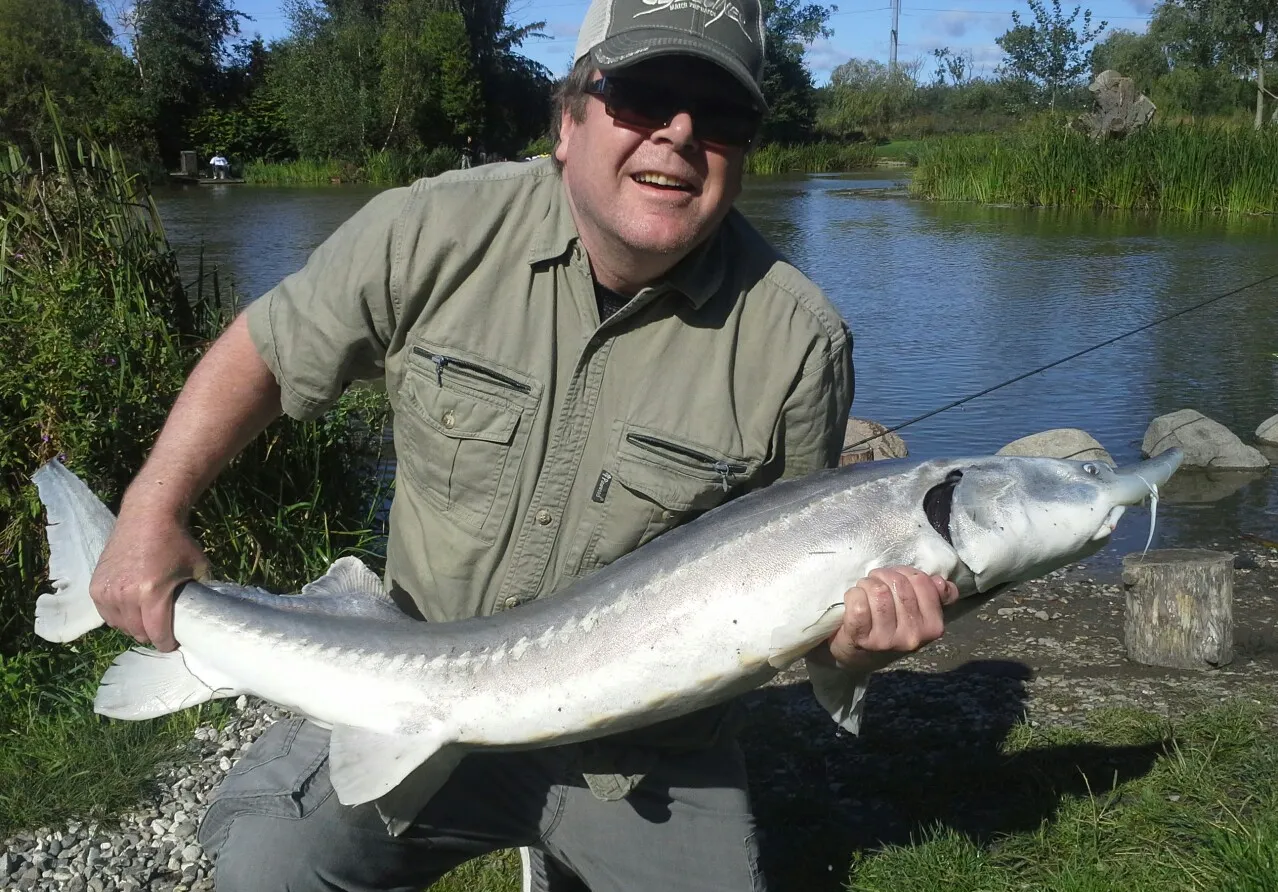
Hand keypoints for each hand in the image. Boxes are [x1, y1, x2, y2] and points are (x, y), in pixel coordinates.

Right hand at [89, 508, 208, 651]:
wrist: (148, 516)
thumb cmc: (177, 542)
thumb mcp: (199, 568)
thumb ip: (201, 592)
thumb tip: (206, 612)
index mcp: (151, 593)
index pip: (156, 633)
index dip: (166, 643)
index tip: (173, 643)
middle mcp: (125, 595)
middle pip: (137, 632)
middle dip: (151, 635)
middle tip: (161, 631)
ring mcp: (107, 591)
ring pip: (120, 625)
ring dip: (133, 627)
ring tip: (146, 620)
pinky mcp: (96, 586)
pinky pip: (106, 613)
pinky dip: (118, 616)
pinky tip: (130, 611)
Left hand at [824, 566, 958, 669]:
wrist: (858, 654)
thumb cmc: (888, 626)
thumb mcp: (916, 613)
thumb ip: (933, 595)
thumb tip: (943, 584)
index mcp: (932, 626)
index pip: (921, 581)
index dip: (904, 572)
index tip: (895, 579)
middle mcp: (913, 635)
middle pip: (897, 583)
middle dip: (882, 576)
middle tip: (875, 583)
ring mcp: (887, 640)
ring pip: (878, 591)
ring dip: (867, 584)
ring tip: (865, 591)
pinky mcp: (862, 639)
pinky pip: (859, 603)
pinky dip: (853, 595)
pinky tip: (854, 601)